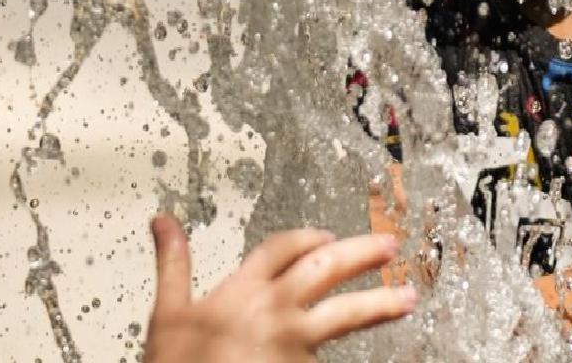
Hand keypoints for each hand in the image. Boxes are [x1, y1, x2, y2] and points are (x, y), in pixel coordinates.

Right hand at [142, 214, 417, 362]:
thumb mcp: (168, 311)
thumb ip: (173, 262)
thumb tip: (164, 222)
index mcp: (242, 289)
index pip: (282, 248)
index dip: (305, 238)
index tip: (325, 236)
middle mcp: (275, 309)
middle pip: (326, 268)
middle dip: (360, 254)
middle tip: (387, 246)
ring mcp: (295, 342)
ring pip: (346, 313)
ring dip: (380, 302)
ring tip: (407, 296)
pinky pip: (334, 357)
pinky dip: (351, 351)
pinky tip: (372, 347)